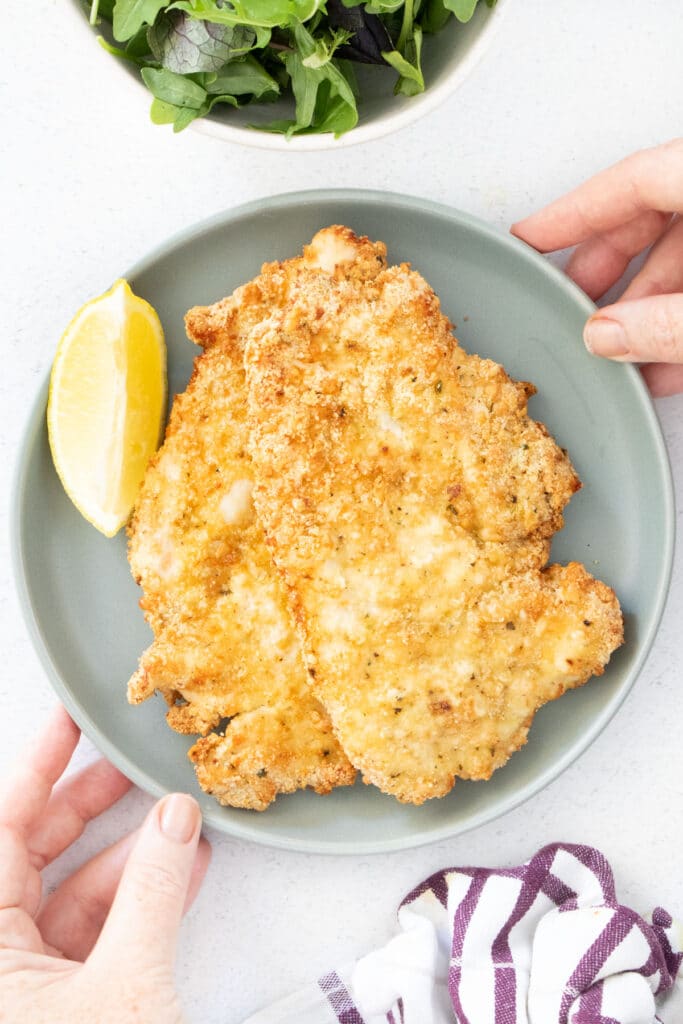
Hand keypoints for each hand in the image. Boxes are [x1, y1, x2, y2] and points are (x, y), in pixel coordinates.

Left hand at [0, 705, 210, 1022]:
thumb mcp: (127, 983)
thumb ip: (152, 893)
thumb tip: (174, 820)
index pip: (2, 827)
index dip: (37, 764)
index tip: (68, 720)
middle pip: (33, 853)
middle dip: (90, 805)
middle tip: (128, 763)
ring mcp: (25, 986)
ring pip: (70, 894)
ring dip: (131, 857)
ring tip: (180, 822)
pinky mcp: (62, 1005)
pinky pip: (94, 934)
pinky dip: (138, 903)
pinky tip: (182, 872)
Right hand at [512, 138, 682, 396]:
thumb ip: (665, 325)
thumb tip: (607, 336)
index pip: (632, 181)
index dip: (574, 212)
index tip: (530, 238)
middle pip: (652, 218)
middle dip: (605, 272)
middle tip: (570, 307)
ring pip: (681, 259)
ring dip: (646, 310)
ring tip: (617, 355)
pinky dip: (680, 322)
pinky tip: (662, 364)